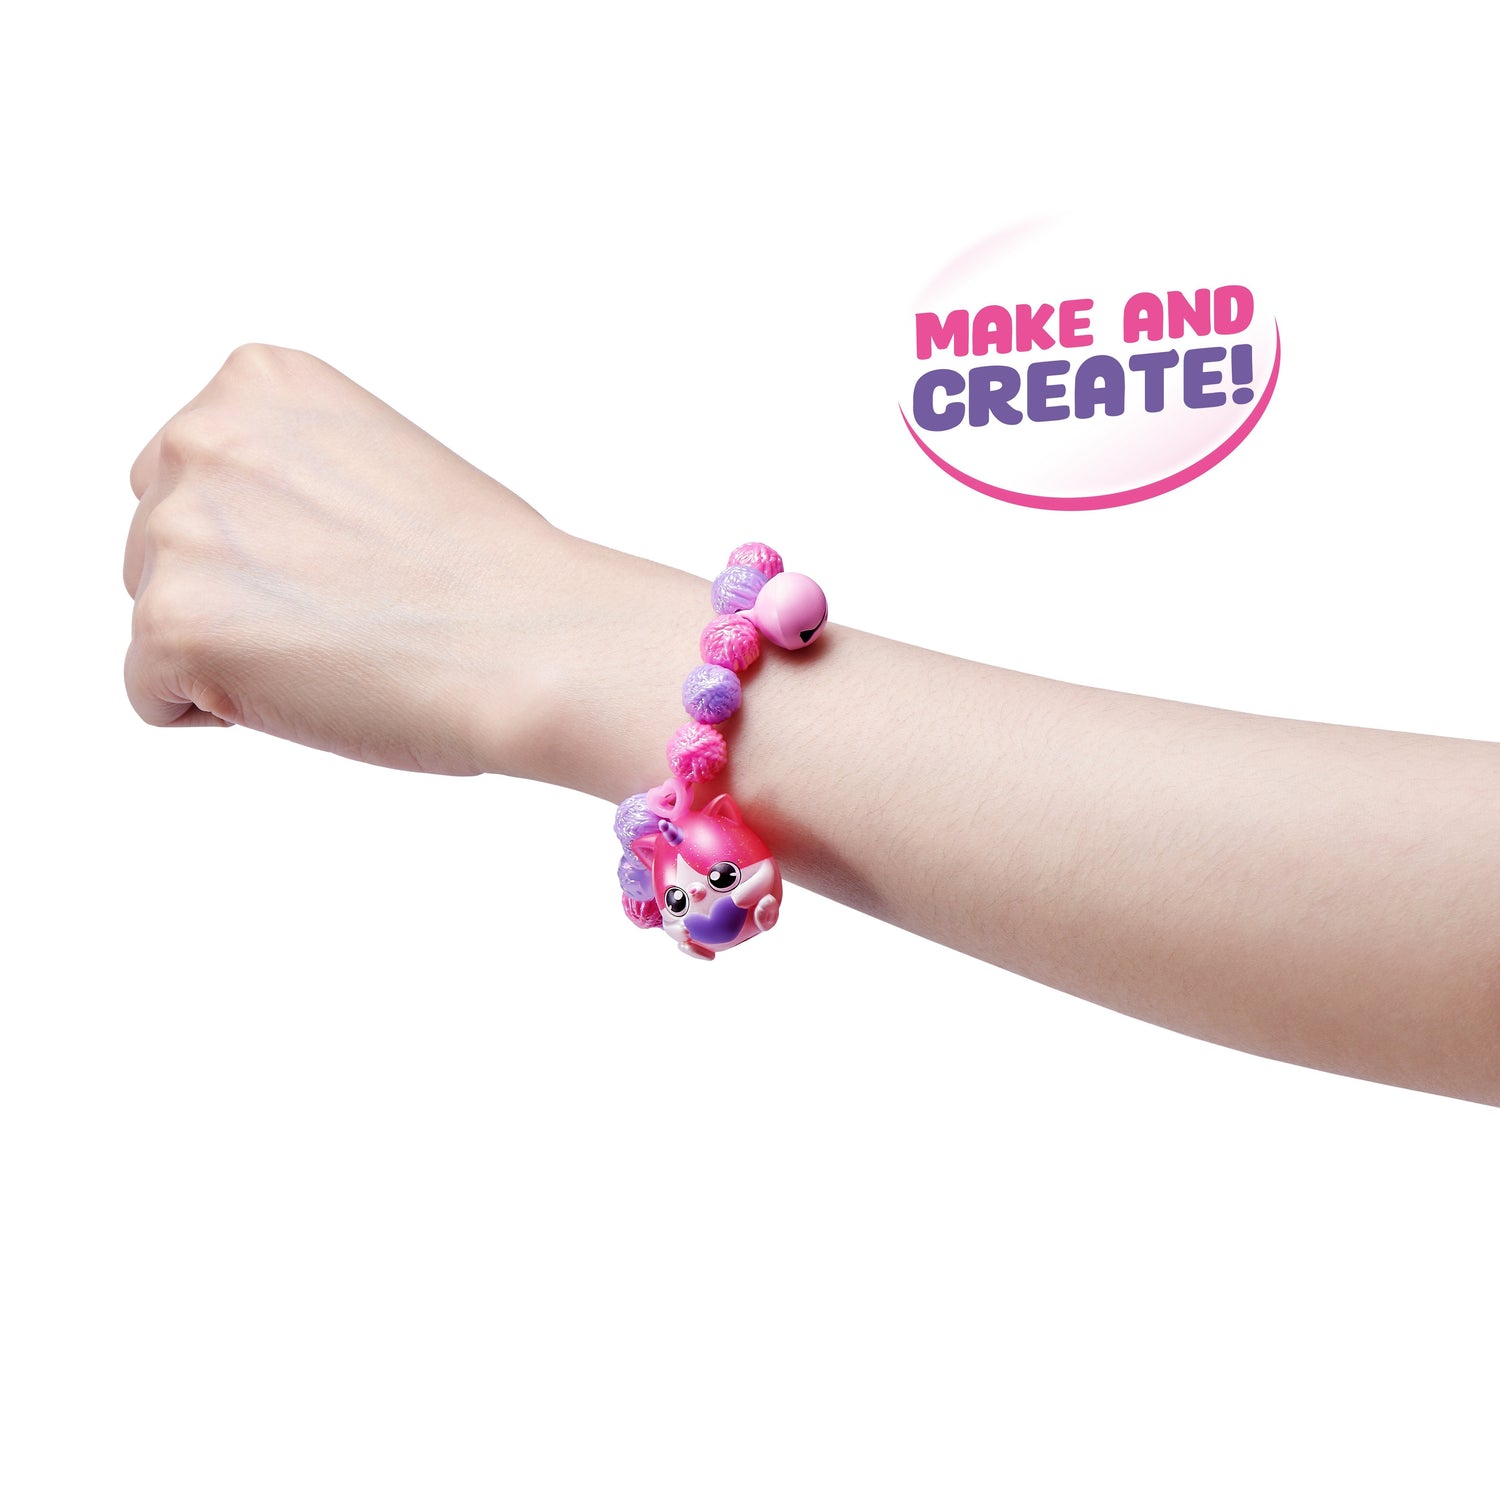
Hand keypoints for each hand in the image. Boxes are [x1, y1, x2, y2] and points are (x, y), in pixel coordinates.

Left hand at [124, 345, 565, 775]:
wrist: (538, 643)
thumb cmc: (493, 574)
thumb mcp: (379, 461)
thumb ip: (286, 472)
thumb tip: (236, 544)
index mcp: (258, 381)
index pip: (190, 476)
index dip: (264, 541)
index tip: (345, 561)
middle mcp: (203, 438)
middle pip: (156, 545)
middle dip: (233, 591)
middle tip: (348, 611)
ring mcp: (180, 531)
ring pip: (156, 619)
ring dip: (232, 649)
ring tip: (338, 647)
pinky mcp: (173, 626)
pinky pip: (151, 696)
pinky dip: (220, 712)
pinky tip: (312, 690)